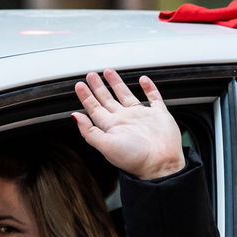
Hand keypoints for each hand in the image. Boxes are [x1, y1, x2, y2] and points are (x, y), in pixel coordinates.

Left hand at [71, 70, 185, 179]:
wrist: (161, 164)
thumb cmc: (135, 158)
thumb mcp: (106, 145)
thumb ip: (89, 131)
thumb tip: (74, 116)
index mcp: (112, 127)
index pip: (95, 109)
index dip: (86, 97)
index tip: (79, 85)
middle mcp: (125, 120)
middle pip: (107, 100)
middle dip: (98, 87)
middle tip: (91, 75)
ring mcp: (142, 117)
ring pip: (126, 95)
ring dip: (117, 84)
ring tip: (109, 72)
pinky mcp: (159, 114)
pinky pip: (153, 98)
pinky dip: (149, 88)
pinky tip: (143, 80)